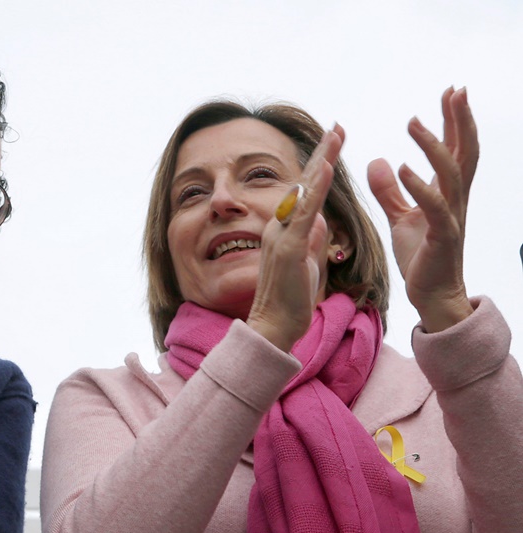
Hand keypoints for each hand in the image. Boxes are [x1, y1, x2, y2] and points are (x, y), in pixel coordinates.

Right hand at [247, 126, 344, 351]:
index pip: (307, 191)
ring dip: (322, 161)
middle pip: (304, 182)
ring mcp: (282, 235)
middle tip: (338, 125)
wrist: (273, 327)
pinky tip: (326, 168)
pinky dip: (315, 188)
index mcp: (286, 230)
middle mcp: (280, 227)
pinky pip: (305, 212)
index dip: (321, 166)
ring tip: (336, 135)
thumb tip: (321, 220)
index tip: (334, 142)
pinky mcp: (289, 248)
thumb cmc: (291, 300)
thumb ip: (313, 240)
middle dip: (323, 152)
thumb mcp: (308, 264)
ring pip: (305, 191)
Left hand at [368, 87, 476, 332]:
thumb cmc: (420, 256)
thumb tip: (377, 160)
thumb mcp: (400, 217)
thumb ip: (390, 191)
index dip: (454, 121)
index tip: (451, 92)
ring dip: (432, 146)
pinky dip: (419, 186)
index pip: (455, 149)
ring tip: (413, 122)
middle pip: (464, 152)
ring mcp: (451, 217)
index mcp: (446, 193)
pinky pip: (434, 207)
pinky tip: (403, 167)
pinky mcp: (441, 236)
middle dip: (460, 121)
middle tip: (456, 91)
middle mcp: (455, 200)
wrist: (430, 293)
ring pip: (451, 174)